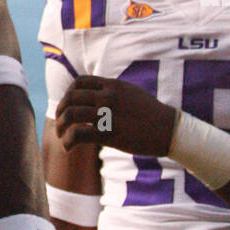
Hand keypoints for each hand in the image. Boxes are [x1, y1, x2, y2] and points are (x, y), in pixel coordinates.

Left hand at [55, 76, 175, 155]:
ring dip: (60, 127)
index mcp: (113, 86)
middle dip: (60, 111)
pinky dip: (67, 141)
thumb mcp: (132, 93)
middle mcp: (108, 97)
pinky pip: (78, 134)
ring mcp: (108, 114)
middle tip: (60, 123)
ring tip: (62, 136)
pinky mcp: (109, 133)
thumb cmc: (152, 114)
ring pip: (70, 115)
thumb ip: (114, 91)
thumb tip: (98, 93)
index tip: (68, 106)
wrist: (169, 130)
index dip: (68, 94)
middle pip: (71, 98)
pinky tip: (68, 148)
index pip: (79, 82)